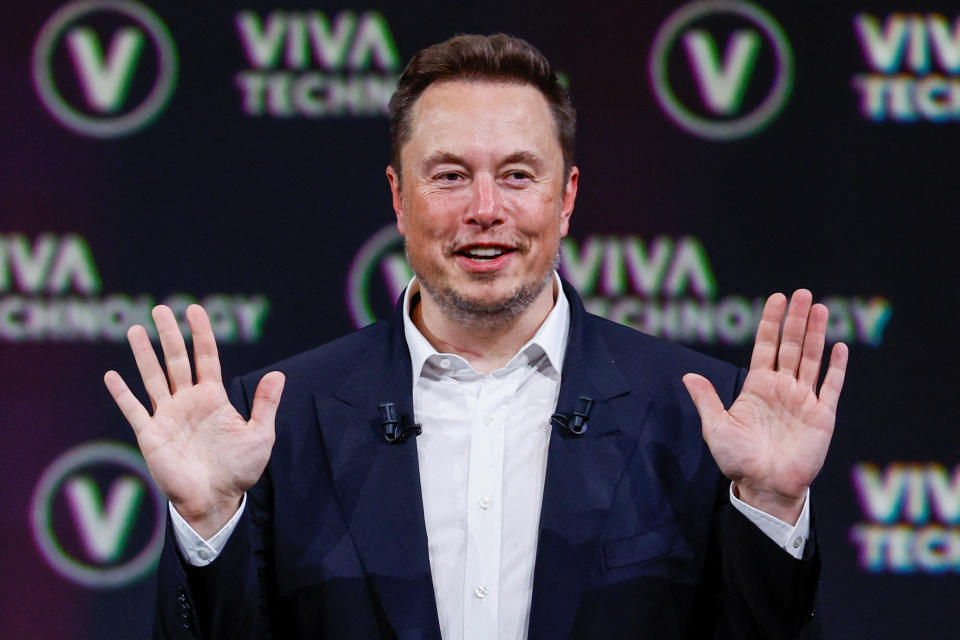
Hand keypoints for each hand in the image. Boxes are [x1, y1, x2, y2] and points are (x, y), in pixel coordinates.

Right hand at [104, 304, 283, 537]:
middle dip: (168, 334)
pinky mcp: (151, 435)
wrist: (216, 501)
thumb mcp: (260, 435)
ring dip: (143, 354)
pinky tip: (112, 375)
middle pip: (176, 360)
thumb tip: (279, 374)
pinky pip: (133, 410)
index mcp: (213, 398)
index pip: (205, 357)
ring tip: (134, 329)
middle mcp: (188, 401)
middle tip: (160, 309)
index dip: (200, 333)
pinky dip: (122, 393)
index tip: (194, 310)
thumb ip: (266, 404)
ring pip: (153, 377)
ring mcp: (167, 416)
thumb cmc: (240, 470)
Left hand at [682, 290, 847, 523]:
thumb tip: (688, 376)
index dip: (771, 322)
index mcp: (757, 387)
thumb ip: (707, 399)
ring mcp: (803, 400)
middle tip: (803, 293)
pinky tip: (839, 347)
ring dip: (816, 334)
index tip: (777, 299)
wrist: (764, 487)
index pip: (765, 346)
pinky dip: (836, 367)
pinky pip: (830, 387)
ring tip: (821, 308)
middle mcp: (782, 388)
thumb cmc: (738, 460)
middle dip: (797, 320)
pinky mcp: (821, 416)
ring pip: (812, 359)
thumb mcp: (716, 427)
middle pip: (791, 346)